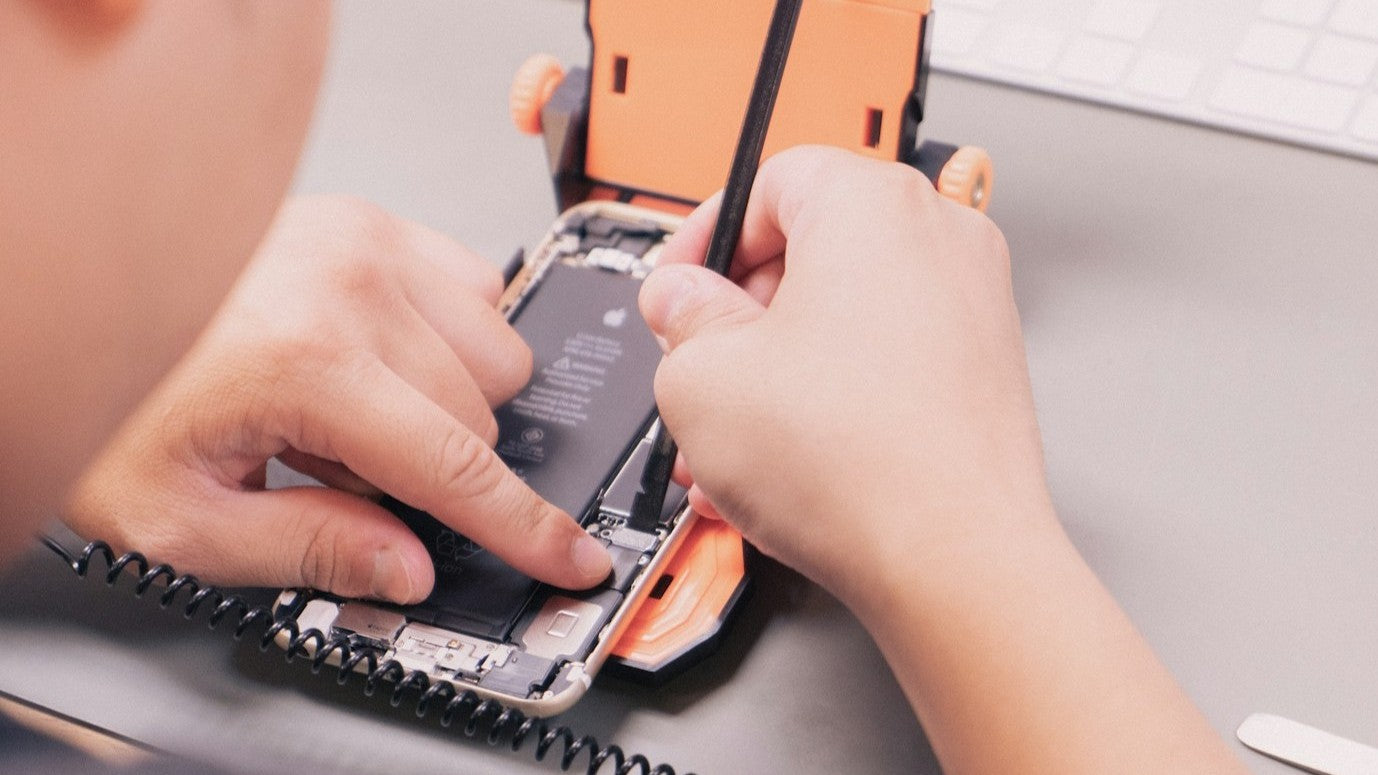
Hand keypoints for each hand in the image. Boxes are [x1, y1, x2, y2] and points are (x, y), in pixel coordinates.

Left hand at [66, 196, 610, 602]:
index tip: (571, 555)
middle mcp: (353, 287)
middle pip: (482, 418)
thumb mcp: (179, 516)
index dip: (525, 529)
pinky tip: (382, 352)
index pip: (458, 469)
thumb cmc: (110, 388)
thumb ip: (305, 551)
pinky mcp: (372, 220)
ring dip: (450, 397)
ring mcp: (368, 241)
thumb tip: (403, 567)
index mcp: (309, 364)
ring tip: (358, 403)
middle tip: (342, 466)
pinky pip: (478, 286)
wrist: (70, 284)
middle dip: (432, 464)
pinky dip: (452, 334)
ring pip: (497, 350)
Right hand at [640, 148, 1243, 774]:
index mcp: (871, 205)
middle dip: (741, 314)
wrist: (953, 559)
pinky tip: (789, 455)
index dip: (707, 237)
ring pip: (843, 315)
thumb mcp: (702, 377)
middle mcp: (937, 238)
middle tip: (702, 363)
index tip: (678, 285)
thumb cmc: (856, 465)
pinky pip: (885, 361)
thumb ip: (679, 318)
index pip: (770, 180)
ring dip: (778, 368)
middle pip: (810, 248)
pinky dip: (833, 395)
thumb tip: (680, 300)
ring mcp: (972, 305)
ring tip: (737, 434)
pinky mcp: (983, 369)